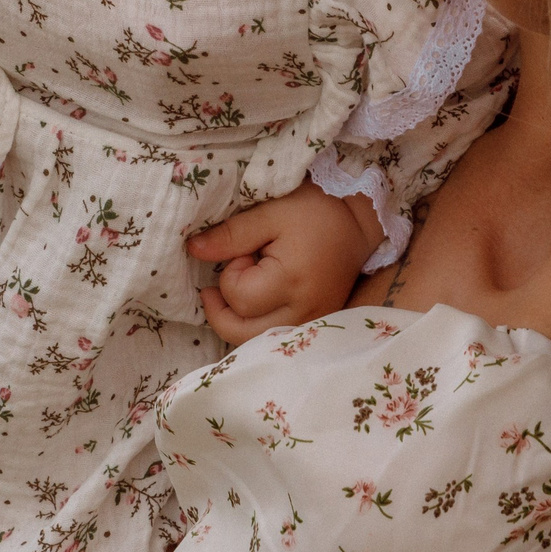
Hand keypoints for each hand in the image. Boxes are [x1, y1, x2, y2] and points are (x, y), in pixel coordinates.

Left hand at [185, 180, 379, 345]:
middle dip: (223, 306)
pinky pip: (272, 339)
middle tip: (230, 274)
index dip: (231, 273)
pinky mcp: (315, 325)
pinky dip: (255, 326)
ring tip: (239, 287)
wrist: (357, 221)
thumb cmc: (315, 209)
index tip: (247, 252)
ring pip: (253, 342)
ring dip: (236, 320)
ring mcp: (311, 324)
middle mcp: (304, 312)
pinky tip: (255, 303)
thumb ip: (230, 235)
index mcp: (292, 282)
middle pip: (239, 332)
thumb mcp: (270, 213)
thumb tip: (193, 251)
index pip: (237, 297)